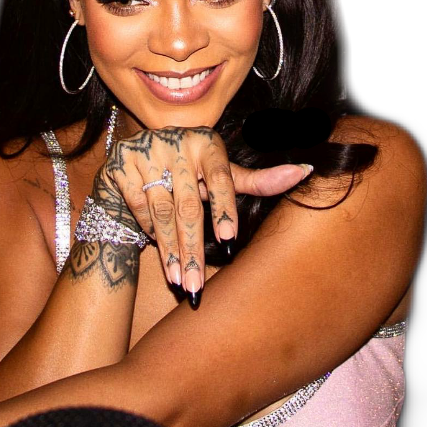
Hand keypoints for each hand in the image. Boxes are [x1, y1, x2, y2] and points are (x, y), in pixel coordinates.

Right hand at [92, 126, 311, 303]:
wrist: (138, 159)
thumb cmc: (191, 172)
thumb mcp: (221, 174)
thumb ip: (257, 180)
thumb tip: (304, 172)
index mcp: (207, 142)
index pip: (222, 178)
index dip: (225, 208)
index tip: (228, 240)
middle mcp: (177, 141)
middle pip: (189, 204)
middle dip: (192, 249)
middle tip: (196, 285)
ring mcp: (147, 150)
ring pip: (162, 210)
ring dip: (170, 249)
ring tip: (179, 280)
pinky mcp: (122, 163)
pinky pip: (138, 205)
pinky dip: (147, 229)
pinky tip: (157, 249)